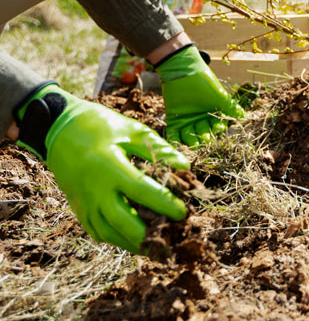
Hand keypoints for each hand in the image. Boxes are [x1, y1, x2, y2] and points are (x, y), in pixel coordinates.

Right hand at [15, 84, 188, 252]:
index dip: (164, 204)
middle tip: (172, 235)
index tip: (183, 213)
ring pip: (109, 233)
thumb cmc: (101, 127)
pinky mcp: (78, 209)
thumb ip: (159, 149)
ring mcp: (84, 202)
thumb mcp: (132, 131)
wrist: (60, 130)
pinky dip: (117, 240)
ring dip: (134, 243)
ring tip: (158, 246)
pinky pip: (97, 232)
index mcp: (110, 167)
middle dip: (149, 233)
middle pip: (123, 221)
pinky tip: (135, 240)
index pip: (141, 192)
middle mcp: (95, 189)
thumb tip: (185, 167)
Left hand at [156, 44, 244, 145]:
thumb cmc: (205, 83)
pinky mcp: (174, 120)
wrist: (185, 72)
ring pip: (190, 136)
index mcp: (212, 114)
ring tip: (193, 143)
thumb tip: (245, 116)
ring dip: (191, 140)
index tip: (219, 128)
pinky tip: (177, 144)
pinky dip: (175, 140)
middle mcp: (200, 119)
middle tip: (205, 138)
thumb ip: (231, 108)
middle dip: (205, 137)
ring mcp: (187, 120)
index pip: (217, 126)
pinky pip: (174, 134)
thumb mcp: (220, 97)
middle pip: (204, 133)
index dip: (219, 128)